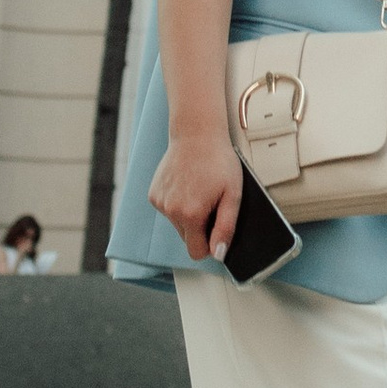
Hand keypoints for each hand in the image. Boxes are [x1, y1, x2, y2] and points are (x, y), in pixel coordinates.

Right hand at [148, 131, 242, 263]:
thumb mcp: (232, 195)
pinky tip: (187, 184)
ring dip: (188, 214)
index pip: (196, 252)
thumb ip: (226, 227)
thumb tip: (218, 254)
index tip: (217, 228)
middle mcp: (170, 211)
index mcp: (190, 215)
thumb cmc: (218, 161)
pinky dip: (178, 202)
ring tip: (199, 190)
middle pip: (187, 238)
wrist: (197, 133)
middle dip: (200, 227)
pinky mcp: (153, 194)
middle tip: (211, 202)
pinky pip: (168, 210)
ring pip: (177, 223)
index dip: (210, 244)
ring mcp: (159, 202)